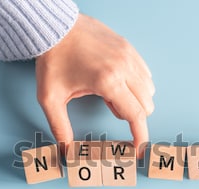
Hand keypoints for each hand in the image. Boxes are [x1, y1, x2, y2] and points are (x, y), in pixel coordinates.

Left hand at [35, 14, 154, 157]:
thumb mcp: (50, 97)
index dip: (140, 136)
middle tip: (108, 106)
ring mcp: (129, 55)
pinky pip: (145, 73)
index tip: (139, 149)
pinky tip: (116, 80)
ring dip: (135, 99)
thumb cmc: (53, 59)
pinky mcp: (129, 48)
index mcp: (108, 81)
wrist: (55, 27)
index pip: (136, 115)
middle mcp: (124, 68)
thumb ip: (60, 127)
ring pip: (148, 89)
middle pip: (146, 105)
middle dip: (133, 115)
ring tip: (109, 91)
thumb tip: (66, 150)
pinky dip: (137, 83)